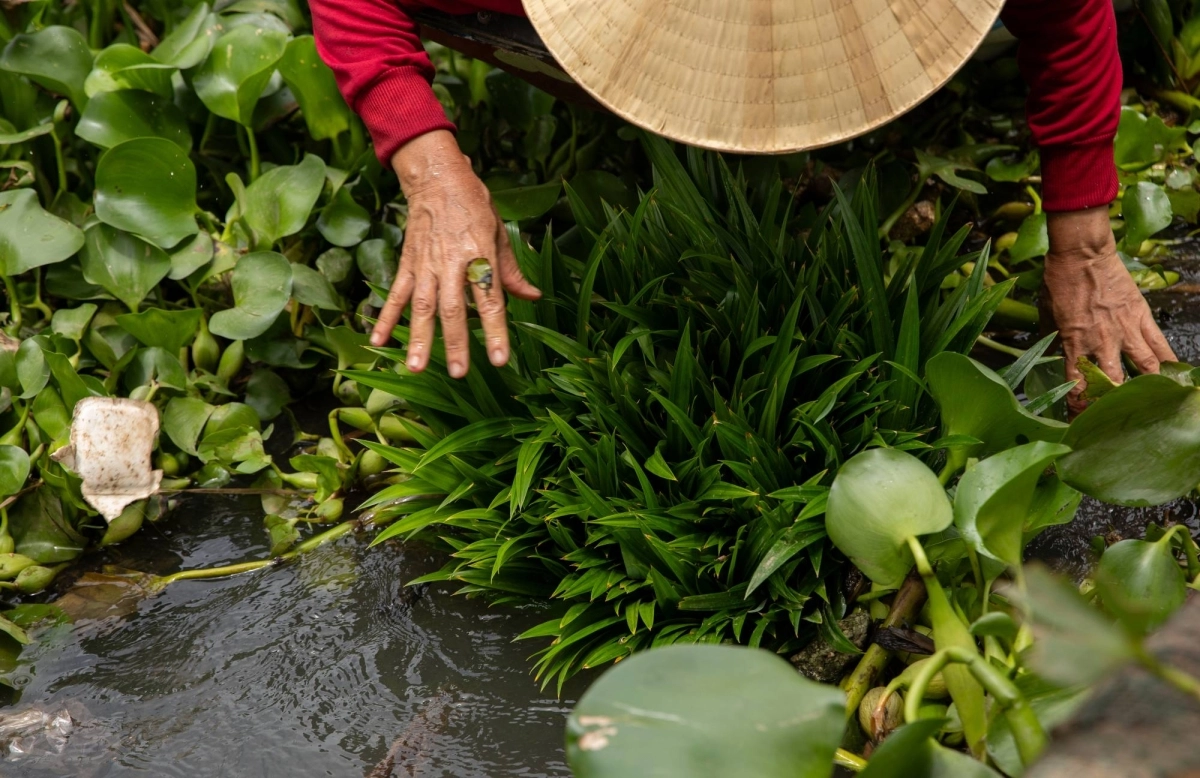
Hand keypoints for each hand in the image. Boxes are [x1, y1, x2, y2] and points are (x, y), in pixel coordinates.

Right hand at [372, 130, 540, 376]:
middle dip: (455, 343)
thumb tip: (532, 297)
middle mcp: (451, 263)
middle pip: (453, 309)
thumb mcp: (499, 232)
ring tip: (415, 368)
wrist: (436, 177)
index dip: (495, 331)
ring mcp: (426, 265)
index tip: (500, 359)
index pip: (489, 300)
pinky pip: (395, 294)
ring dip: (418, 338)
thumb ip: (511, 271)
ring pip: (422, 307)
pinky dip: (386, 318)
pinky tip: (378, 342)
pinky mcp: (408, 263)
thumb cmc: (473, 204)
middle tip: (458, 373)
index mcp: (479, 255)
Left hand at [1041, 206, 1175, 414]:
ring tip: (1152, 403)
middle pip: (1113, 382)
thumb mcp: (1046, 316)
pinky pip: (1160, 345)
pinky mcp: (1141, 317)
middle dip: (1115, 403)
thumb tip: (1054, 357)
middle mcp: (1100, 341)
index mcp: (1072, 342)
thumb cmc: (1059, 282)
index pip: (1077, 384)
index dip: (1079, 406)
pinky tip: (1174, 376)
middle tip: (1118, 417)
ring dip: (1147, 387)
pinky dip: (1168, 363)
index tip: (1079, 419)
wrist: (1082, 254)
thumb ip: (1053, 340)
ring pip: (1144, 368)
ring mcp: (1124, 330)